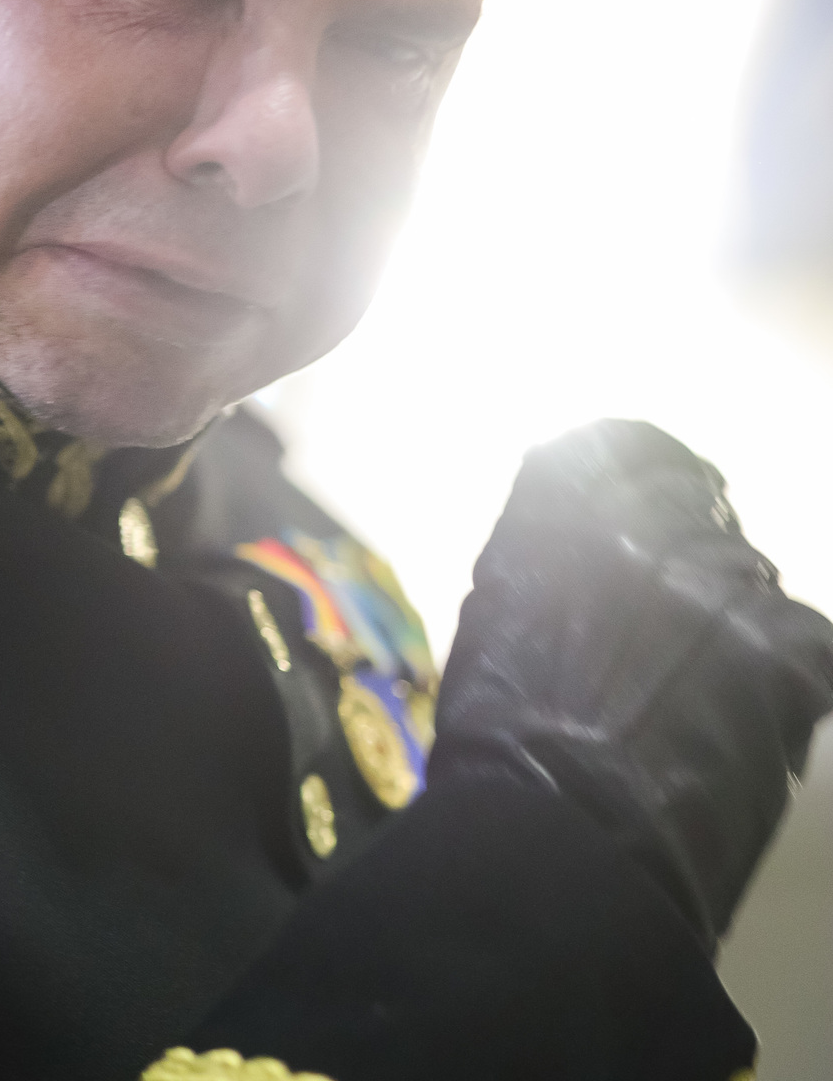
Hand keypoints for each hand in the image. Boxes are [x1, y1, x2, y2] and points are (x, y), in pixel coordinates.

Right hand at [433, 418, 832, 950]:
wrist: (560, 848)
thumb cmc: (502, 751)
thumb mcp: (493, 619)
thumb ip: (541, 555)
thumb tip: (576, 536)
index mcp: (561, 512)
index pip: (621, 446)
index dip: (646, 465)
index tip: (662, 488)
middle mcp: (648, 527)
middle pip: (698, 511)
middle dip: (694, 556)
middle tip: (683, 622)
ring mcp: (724, 585)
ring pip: (751, 578)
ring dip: (734, 620)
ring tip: (704, 696)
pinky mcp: (789, 650)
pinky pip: (807, 638)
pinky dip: (786, 675)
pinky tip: (749, 723)